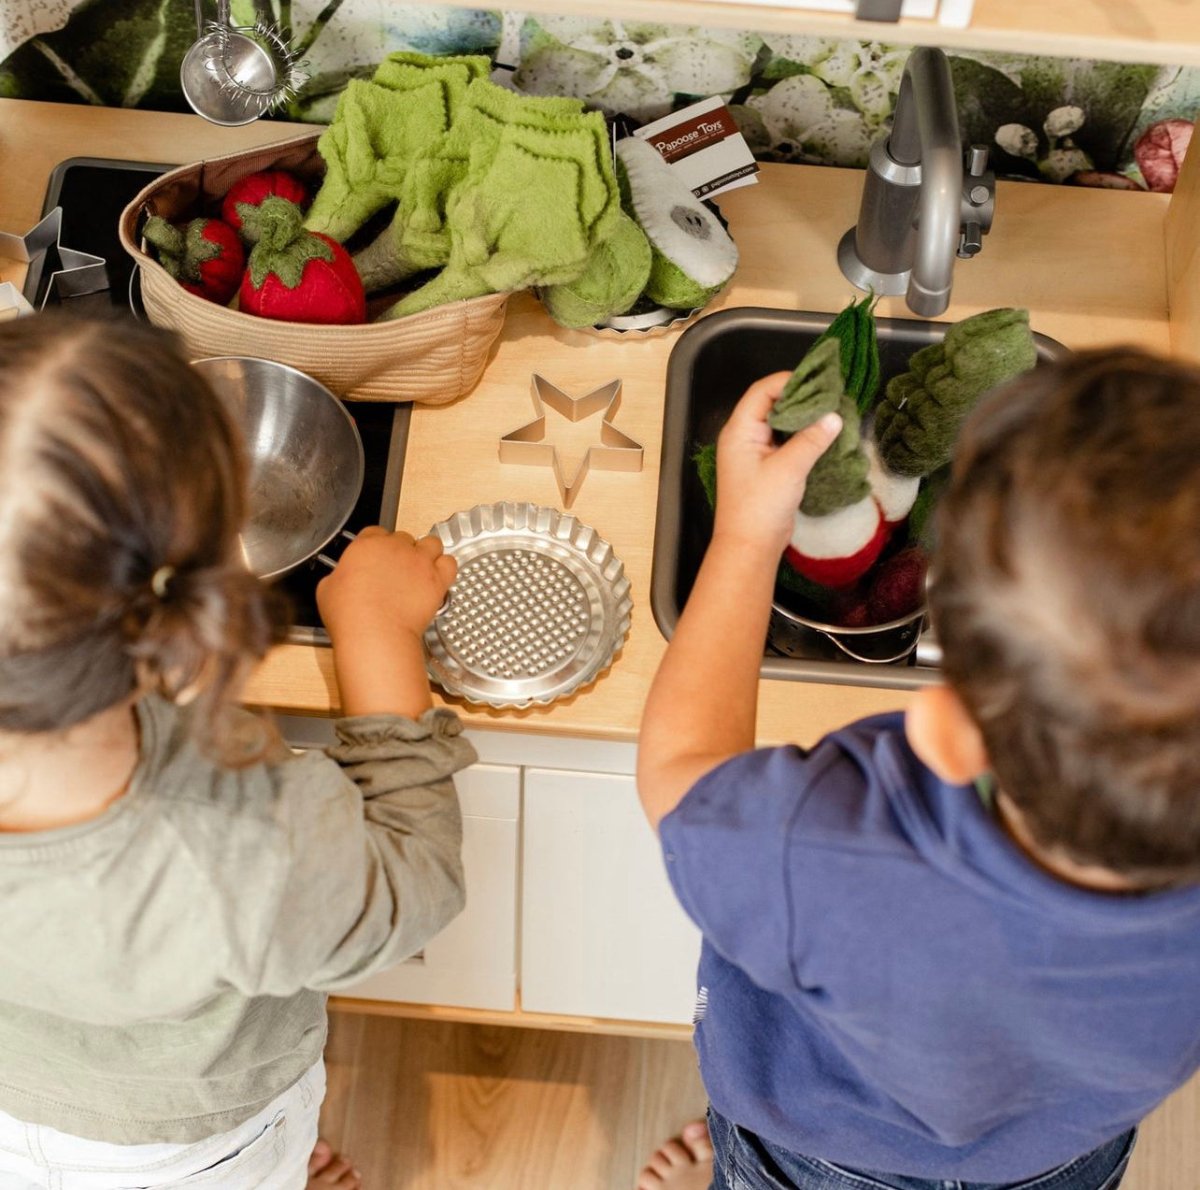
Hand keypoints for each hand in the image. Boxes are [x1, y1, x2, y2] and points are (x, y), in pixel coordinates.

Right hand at [317, 527, 456, 645]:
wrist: (375, 633)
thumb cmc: (349, 615)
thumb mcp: (327, 589)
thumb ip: (338, 576)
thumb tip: (342, 579)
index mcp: (367, 545)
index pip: (375, 532)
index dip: (377, 545)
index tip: (377, 557)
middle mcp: (396, 547)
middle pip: (404, 538)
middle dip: (401, 551)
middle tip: (397, 570)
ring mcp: (419, 561)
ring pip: (431, 543)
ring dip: (427, 552)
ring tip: (421, 568)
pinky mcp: (437, 579)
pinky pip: (449, 562)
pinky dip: (445, 567)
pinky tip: (437, 577)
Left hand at [712, 372, 842, 555]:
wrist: (750, 547)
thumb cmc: (760, 506)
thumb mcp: (789, 468)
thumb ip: (812, 439)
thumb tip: (835, 416)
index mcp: (740, 430)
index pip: (763, 391)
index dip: (790, 381)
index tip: (821, 380)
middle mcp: (744, 437)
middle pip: (772, 404)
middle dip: (802, 397)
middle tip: (832, 394)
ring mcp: (755, 453)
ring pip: (781, 424)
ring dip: (805, 418)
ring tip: (833, 411)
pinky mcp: (767, 468)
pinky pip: (786, 442)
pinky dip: (804, 436)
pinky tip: (825, 435)